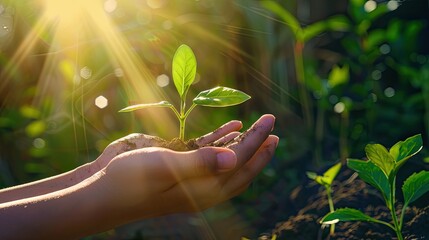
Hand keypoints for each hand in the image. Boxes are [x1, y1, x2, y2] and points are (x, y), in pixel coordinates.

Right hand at [97, 114, 277, 221]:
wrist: (102, 193)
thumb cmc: (131, 181)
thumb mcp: (165, 168)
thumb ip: (201, 163)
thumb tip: (235, 158)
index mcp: (205, 190)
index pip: (240, 163)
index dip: (258, 142)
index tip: (270, 123)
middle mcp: (203, 186)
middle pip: (241, 166)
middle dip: (259, 147)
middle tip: (273, 128)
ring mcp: (192, 178)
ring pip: (227, 161)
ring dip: (243, 144)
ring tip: (258, 130)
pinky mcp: (179, 168)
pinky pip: (208, 154)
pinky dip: (221, 141)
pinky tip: (231, 128)